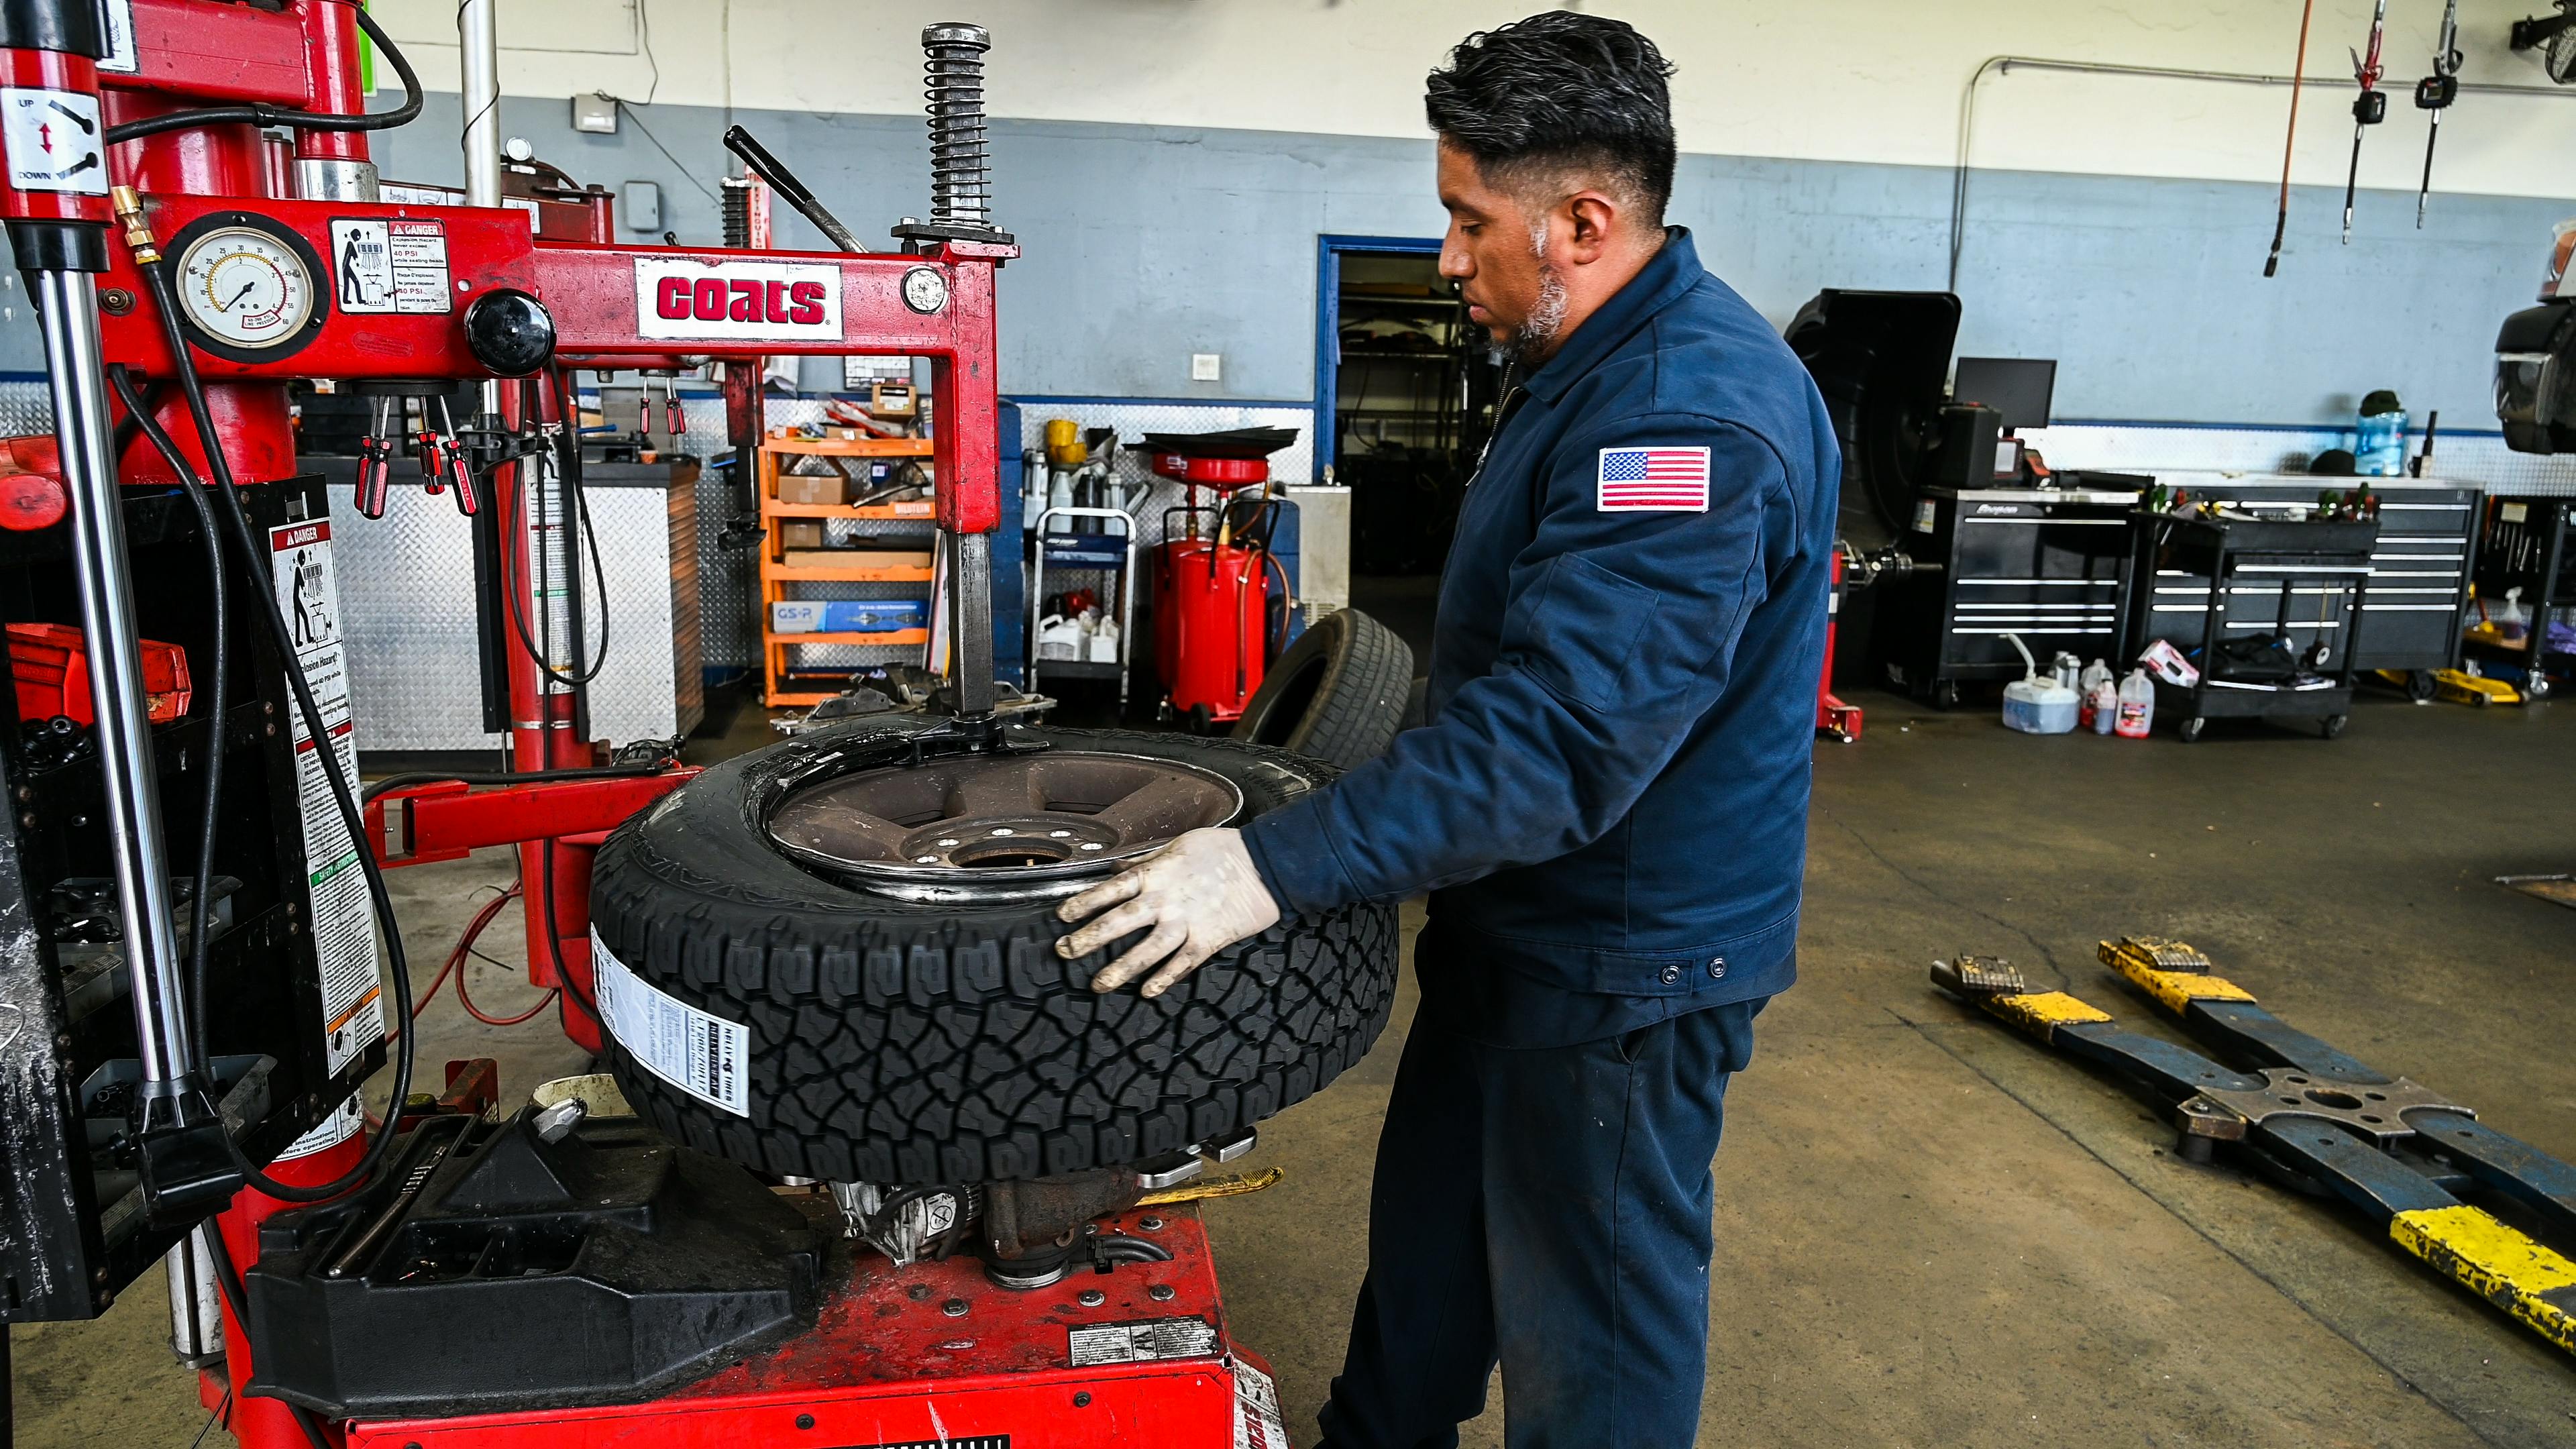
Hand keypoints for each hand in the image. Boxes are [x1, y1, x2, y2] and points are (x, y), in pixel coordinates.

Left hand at [1054, 827, 1281, 997]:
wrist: (1263, 865)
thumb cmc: (1219, 849)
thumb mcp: (1177, 845)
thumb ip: (1145, 861)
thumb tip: (1116, 870)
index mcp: (1155, 873)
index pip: (1111, 890)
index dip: (1084, 903)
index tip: (1062, 916)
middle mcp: (1165, 899)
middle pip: (1121, 921)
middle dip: (1090, 937)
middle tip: (1065, 952)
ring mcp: (1187, 921)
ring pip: (1148, 949)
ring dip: (1122, 968)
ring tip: (1099, 984)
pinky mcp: (1208, 939)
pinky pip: (1183, 963)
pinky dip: (1165, 978)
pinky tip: (1147, 992)